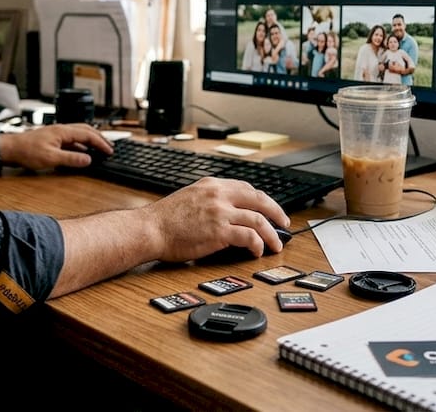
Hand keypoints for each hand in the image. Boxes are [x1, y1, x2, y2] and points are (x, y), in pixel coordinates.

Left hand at [4, 123, 111, 170]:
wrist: (10, 149)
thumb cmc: (26, 151)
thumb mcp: (51, 158)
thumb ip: (71, 159)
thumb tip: (88, 159)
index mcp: (63, 131)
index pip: (88, 135)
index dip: (101, 143)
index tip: (109, 150)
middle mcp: (61, 129)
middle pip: (86, 130)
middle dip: (99, 138)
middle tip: (109, 146)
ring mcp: (56, 133)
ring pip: (79, 133)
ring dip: (91, 140)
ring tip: (99, 147)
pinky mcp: (52, 139)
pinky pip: (71, 139)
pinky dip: (81, 144)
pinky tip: (82, 152)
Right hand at [145, 178, 290, 261]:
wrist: (150, 229)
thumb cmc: (164, 219)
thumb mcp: (190, 197)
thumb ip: (210, 200)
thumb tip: (228, 212)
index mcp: (212, 185)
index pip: (246, 188)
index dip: (262, 200)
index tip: (269, 209)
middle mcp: (219, 195)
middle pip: (259, 199)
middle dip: (276, 212)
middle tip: (284, 224)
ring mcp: (220, 212)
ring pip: (259, 220)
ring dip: (272, 234)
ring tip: (276, 244)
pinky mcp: (219, 232)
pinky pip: (249, 237)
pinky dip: (258, 244)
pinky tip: (258, 251)